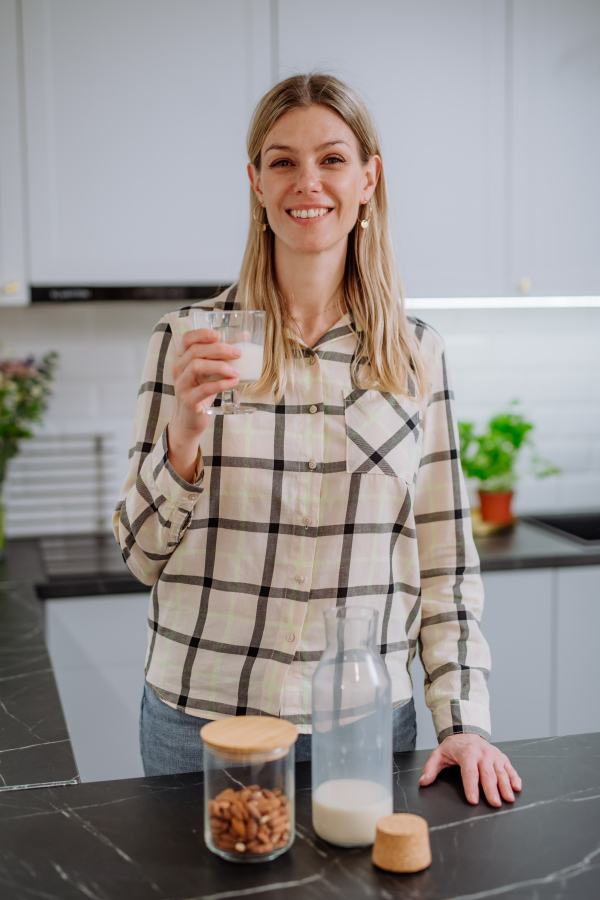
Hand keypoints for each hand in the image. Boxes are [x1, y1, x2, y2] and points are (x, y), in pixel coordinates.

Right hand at [168, 328, 240, 480]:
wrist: (190, 420)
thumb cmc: (201, 391)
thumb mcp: (211, 371)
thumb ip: (224, 354)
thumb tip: (245, 336)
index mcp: (182, 359)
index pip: (187, 339)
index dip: (201, 334)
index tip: (219, 335)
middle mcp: (179, 369)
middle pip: (195, 351)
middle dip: (219, 350)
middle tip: (238, 353)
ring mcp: (181, 385)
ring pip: (197, 366)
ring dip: (220, 366)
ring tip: (237, 372)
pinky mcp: (188, 400)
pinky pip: (203, 388)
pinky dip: (220, 384)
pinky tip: (233, 383)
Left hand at [419, 733, 521, 806]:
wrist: (466, 732)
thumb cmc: (453, 748)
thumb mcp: (438, 755)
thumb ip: (430, 768)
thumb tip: (423, 782)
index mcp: (467, 754)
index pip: (469, 772)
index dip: (471, 787)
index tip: (473, 800)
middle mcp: (482, 754)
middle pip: (487, 774)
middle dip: (491, 790)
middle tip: (494, 804)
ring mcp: (493, 755)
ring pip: (500, 772)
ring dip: (505, 786)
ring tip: (508, 799)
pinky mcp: (502, 757)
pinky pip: (509, 768)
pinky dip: (514, 777)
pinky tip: (517, 787)